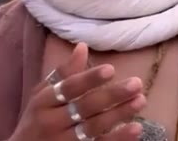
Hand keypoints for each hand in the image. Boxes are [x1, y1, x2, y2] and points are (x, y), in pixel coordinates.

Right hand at [9, 43, 145, 140]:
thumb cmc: (37, 121)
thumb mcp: (43, 96)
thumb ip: (64, 73)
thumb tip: (82, 46)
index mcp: (44, 102)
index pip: (68, 88)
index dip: (89, 79)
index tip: (111, 69)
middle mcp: (52, 122)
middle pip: (84, 107)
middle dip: (111, 95)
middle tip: (136, 84)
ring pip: (93, 128)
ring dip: (118, 115)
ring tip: (140, 101)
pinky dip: (117, 138)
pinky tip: (135, 129)